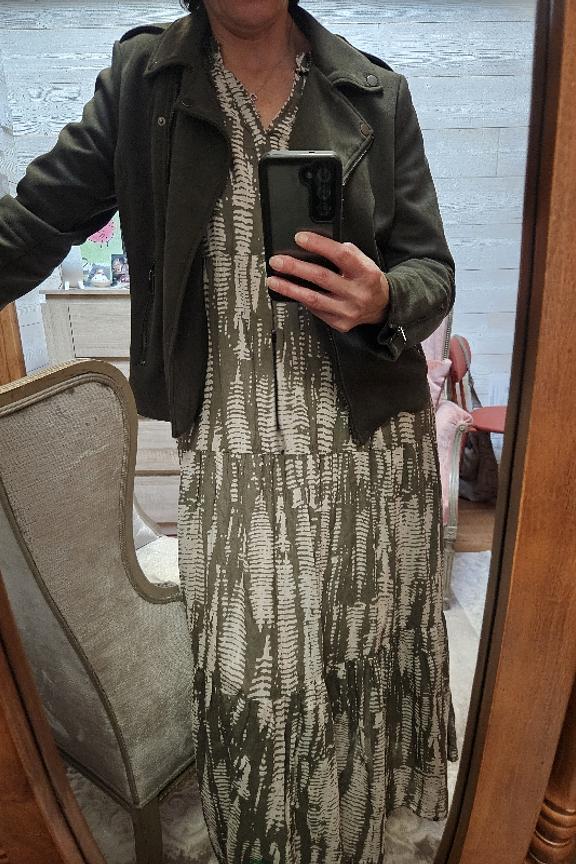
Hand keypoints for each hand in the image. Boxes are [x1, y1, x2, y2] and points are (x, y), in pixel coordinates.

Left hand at [265, 231, 389, 332]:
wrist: (380, 306)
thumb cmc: (366, 280)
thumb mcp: (363, 262)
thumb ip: (344, 253)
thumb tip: (313, 245)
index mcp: (365, 272)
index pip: (341, 255)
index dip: (319, 245)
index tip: (299, 238)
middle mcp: (357, 293)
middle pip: (322, 277)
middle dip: (296, 268)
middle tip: (277, 261)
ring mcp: (348, 310)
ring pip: (313, 298)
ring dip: (290, 288)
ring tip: (274, 280)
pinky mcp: (340, 323)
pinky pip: (316, 310)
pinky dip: (301, 300)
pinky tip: (290, 292)